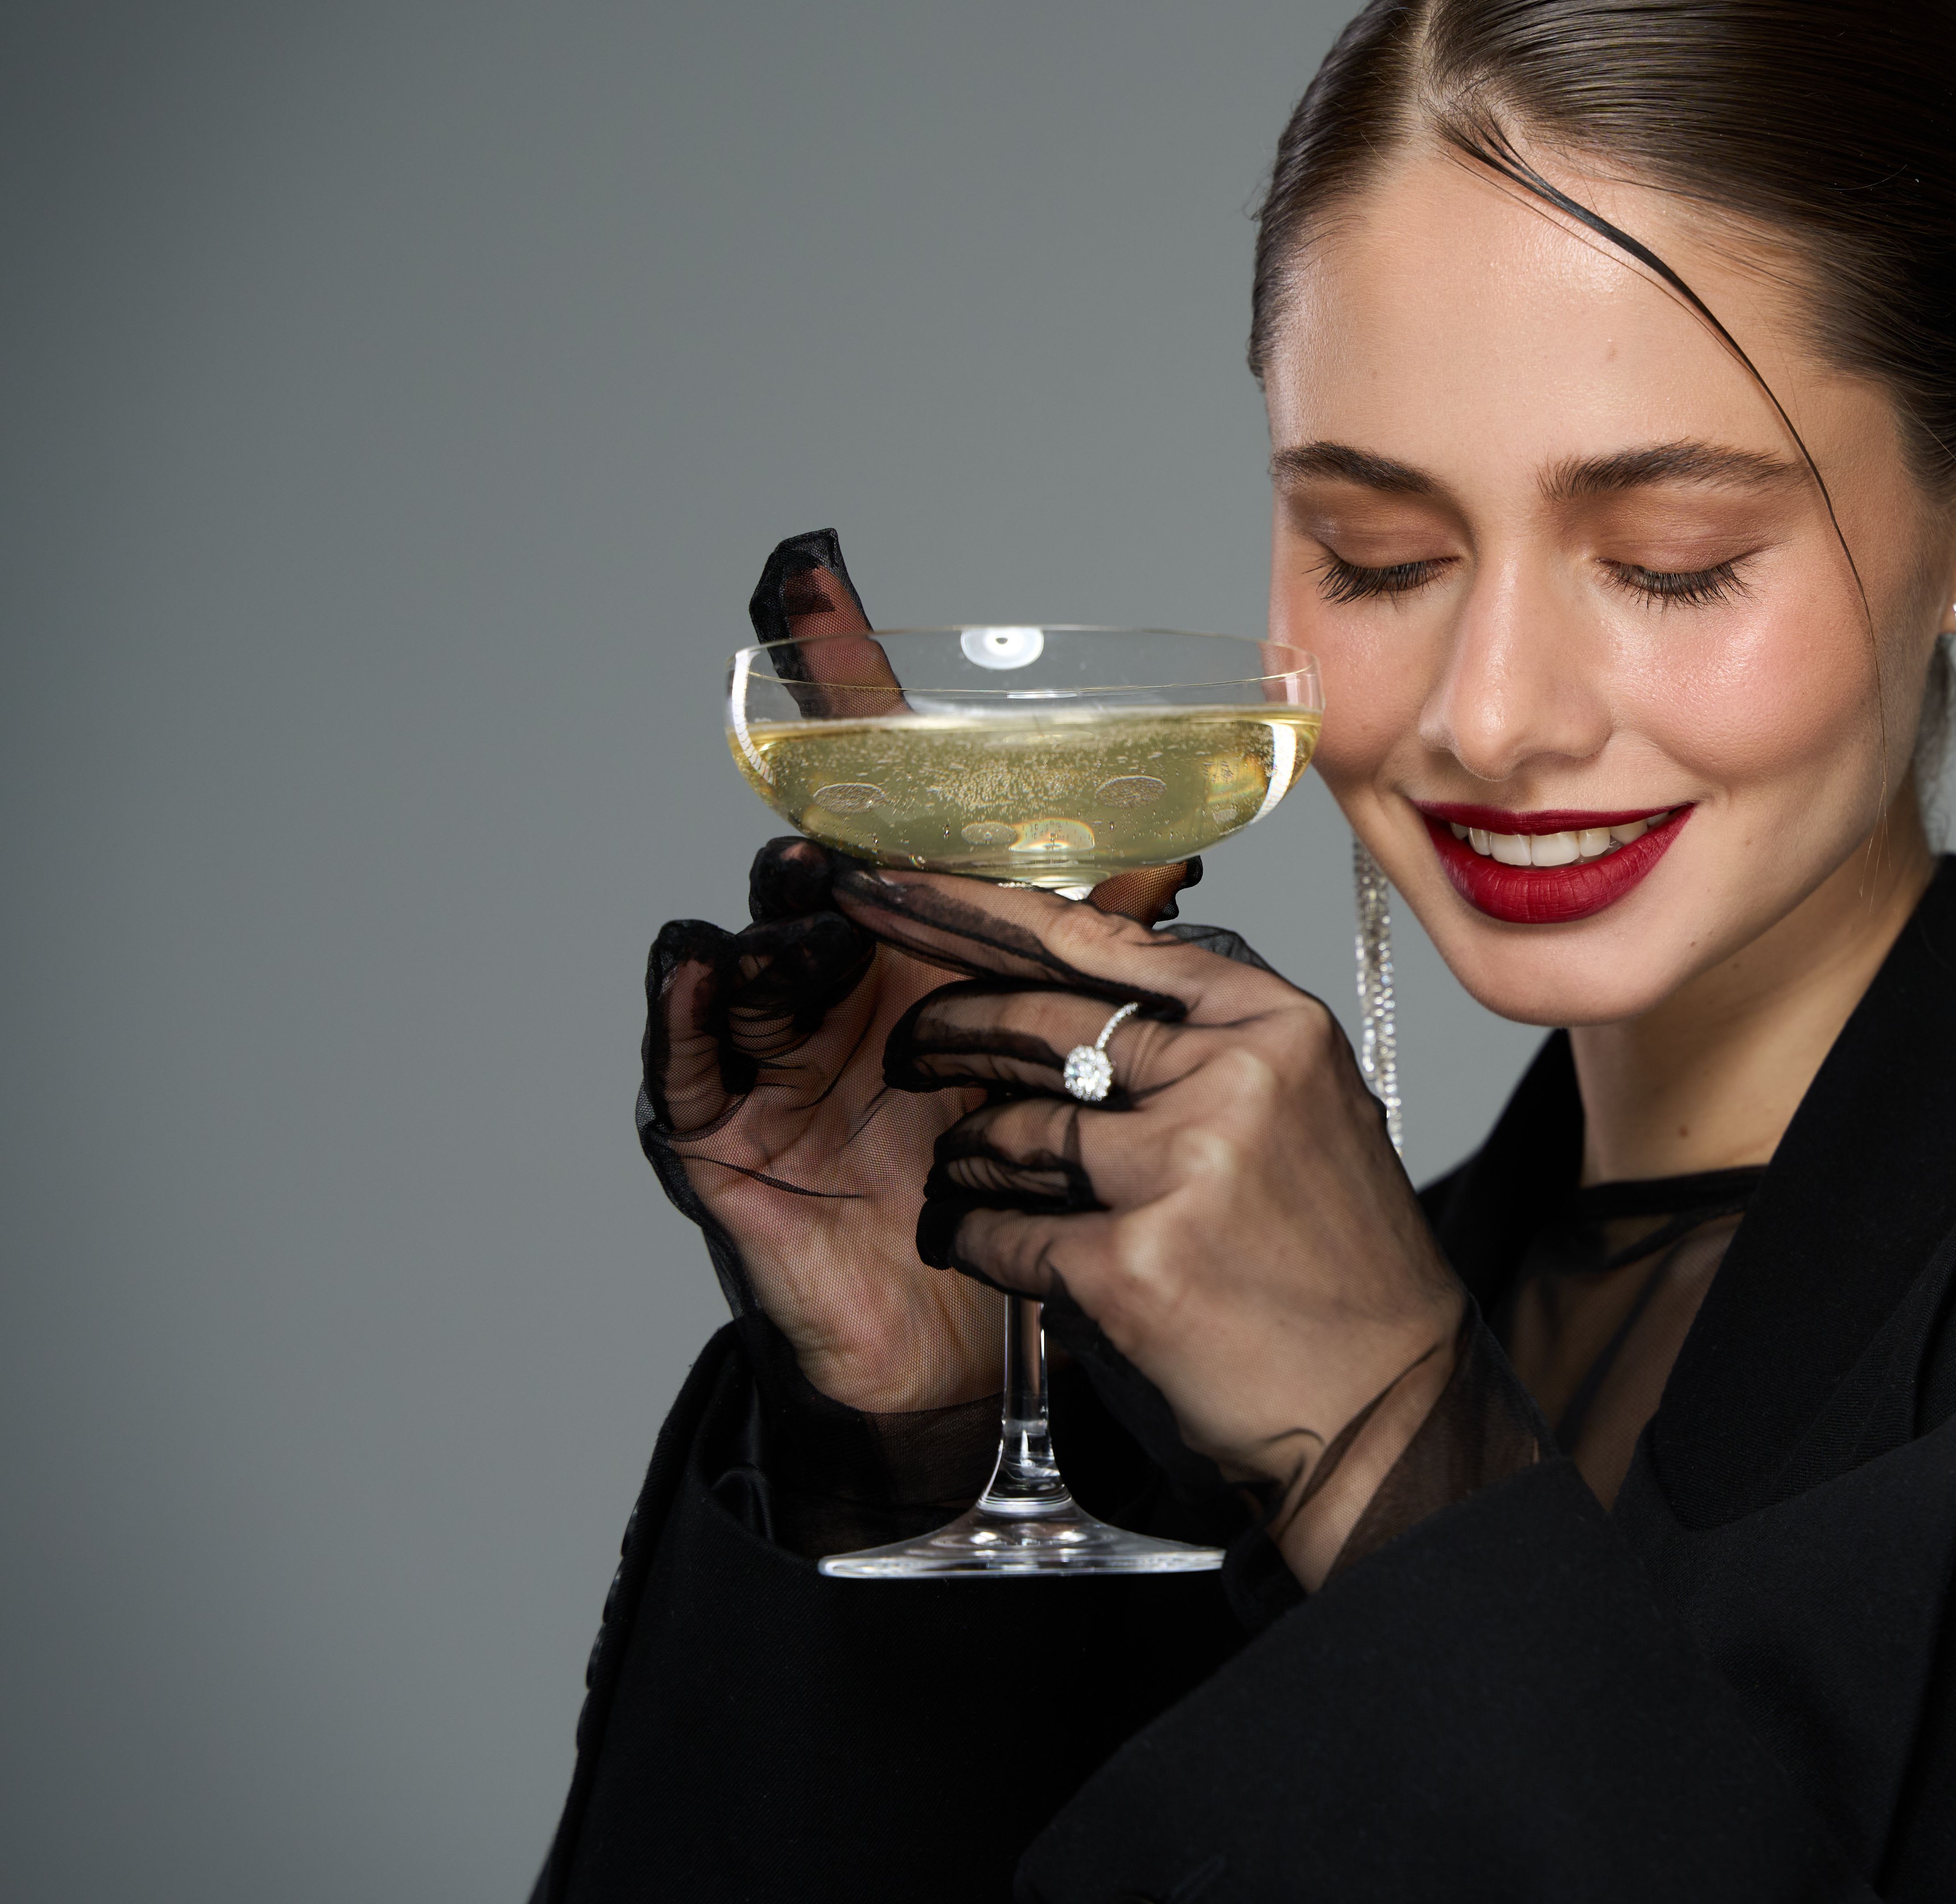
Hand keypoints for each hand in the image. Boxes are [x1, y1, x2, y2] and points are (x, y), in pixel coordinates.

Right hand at [642, 837, 1198, 1411]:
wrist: (963, 1342)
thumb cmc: (1006, 1197)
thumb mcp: (1052, 1077)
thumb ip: (1088, 970)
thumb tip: (1170, 861)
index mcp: (915, 978)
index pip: (885, 874)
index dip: (869, 811)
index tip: (846, 715)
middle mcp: (836, 1009)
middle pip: (810, 914)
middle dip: (821, 877)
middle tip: (839, 858)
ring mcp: (773, 1070)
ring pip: (749, 976)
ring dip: (772, 938)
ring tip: (803, 920)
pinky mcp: (722, 1140)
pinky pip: (688, 1069)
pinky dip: (683, 1015)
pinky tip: (695, 968)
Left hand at [834, 859, 1462, 1584]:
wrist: (1386, 1400)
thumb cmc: (1337, 1257)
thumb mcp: (1297, 1104)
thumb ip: (1203, 1033)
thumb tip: (1079, 965)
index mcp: (1272, 1022)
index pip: (1096, 937)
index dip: (975, 909)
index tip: (890, 888)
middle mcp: (1234, 1077)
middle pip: (1038, 1022)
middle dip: (944, 1030)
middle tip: (904, 1046)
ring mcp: (1183, 1169)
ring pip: (1009, 1131)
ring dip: (962, 1155)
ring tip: (957, 1175)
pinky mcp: (1132, 1265)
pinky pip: (1001, 1230)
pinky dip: (971, 1237)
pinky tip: (969, 1244)